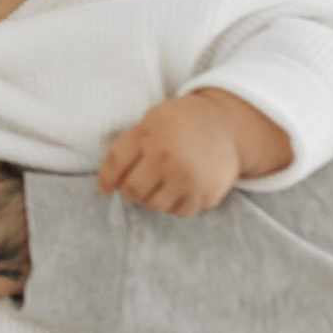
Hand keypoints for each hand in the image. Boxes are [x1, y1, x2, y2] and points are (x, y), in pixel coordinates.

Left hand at [98, 89, 285, 216]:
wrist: (227, 126)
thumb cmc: (181, 123)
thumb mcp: (153, 120)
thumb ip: (131, 144)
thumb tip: (108, 181)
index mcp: (148, 133)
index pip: (115, 164)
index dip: (106, 179)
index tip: (105, 188)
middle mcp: (167, 156)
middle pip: (132, 189)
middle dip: (129, 192)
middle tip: (133, 188)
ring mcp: (187, 177)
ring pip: (154, 205)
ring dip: (150, 199)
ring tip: (158, 186)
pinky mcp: (205, 194)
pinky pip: (177, 212)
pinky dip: (173, 204)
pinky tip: (178, 190)